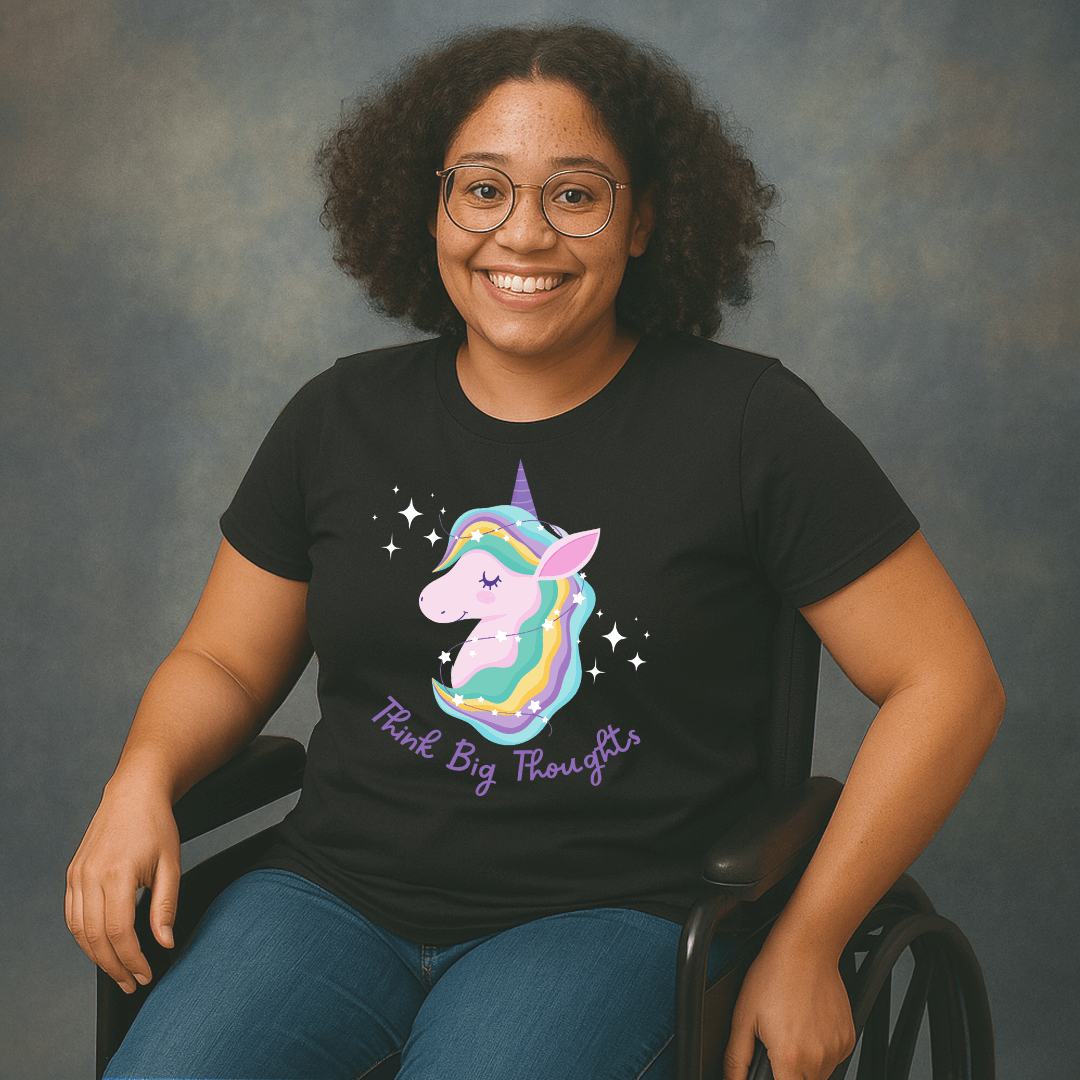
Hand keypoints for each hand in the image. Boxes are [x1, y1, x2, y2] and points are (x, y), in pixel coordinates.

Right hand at [65, 782, 180, 993]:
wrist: (134, 793)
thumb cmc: (156, 825)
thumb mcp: (172, 864)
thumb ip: (165, 906)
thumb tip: (163, 943)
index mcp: (117, 873)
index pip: (119, 932)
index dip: (132, 959)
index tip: (146, 974)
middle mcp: (90, 875)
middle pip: (95, 937)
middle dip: (114, 966)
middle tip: (132, 982)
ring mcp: (77, 875)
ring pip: (79, 931)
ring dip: (96, 957)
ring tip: (119, 972)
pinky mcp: (72, 874)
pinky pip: (72, 916)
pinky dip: (84, 937)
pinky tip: (102, 947)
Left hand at [723, 936, 854, 1079]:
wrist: (805, 949)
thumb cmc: (774, 975)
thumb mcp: (743, 1017)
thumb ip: (736, 1059)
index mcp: (790, 1057)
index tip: (771, 1068)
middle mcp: (818, 1058)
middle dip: (787, 1072)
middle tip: (777, 1041)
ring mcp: (836, 1049)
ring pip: (819, 1074)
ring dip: (805, 1062)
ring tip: (792, 1028)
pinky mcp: (848, 1039)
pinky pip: (833, 1058)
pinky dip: (820, 1049)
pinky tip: (807, 1024)